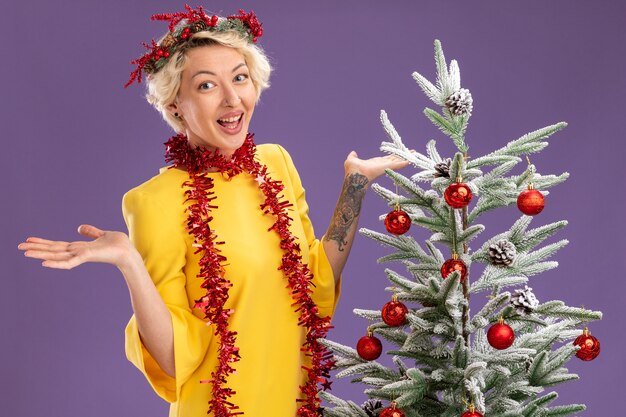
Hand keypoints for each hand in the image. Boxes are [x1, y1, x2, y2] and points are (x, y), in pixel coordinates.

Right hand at [18, 224, 135, 269]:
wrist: (129, 253)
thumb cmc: (118, 245)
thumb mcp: (102, 234)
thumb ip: (91, 232)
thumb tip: (79, 227)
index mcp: (79, 247)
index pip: (58, 245)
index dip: (44, 242)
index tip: (29, 240)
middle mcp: (77, 252)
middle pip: (53, 250)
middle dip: (37, 248)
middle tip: (19, 247)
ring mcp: (81, 255)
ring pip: (57, 255)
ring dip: (41, 253)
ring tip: (25, 252)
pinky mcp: (87, 257)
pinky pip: (69, 262)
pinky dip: (57, 263)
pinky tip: (44, 263)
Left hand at [344, 150, 410, 182]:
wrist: (354, 176)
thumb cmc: (352, 170)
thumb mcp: (352, 160)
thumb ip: (353, 156)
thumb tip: (353, 152)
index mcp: (376, 163)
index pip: (387, 158)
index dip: (394, 155)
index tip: (400, 152)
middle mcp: (382, 165)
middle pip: (396, 159)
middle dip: (403, 155)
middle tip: (412, 152)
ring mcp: (386, 166)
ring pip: (399, 161)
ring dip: (407, 157)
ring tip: (415, 154)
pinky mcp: (387, 167)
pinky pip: (398, 164)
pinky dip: (405, 162)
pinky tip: (412, 160)